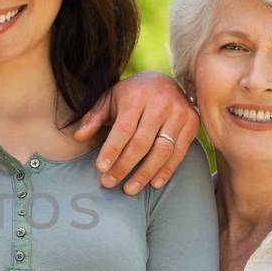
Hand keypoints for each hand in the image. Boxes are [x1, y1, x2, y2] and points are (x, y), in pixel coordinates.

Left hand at [75, 70, 199, 194]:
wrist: (165, 81)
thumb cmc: (131, 95)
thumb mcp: (110, 99)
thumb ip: (94, 118)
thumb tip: (78, 136)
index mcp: (137, 95)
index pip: (124, 128)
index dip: (112, 150)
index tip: (101, 168)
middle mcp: (161, 103)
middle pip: (142, 142)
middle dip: (124, 165)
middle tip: (109, 183)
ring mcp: (180, 113)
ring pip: (162, 150)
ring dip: (145, 173)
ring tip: (129, 189)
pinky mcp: (193, 123)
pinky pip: (179, 152)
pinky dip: (167, 170)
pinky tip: (154, 184)